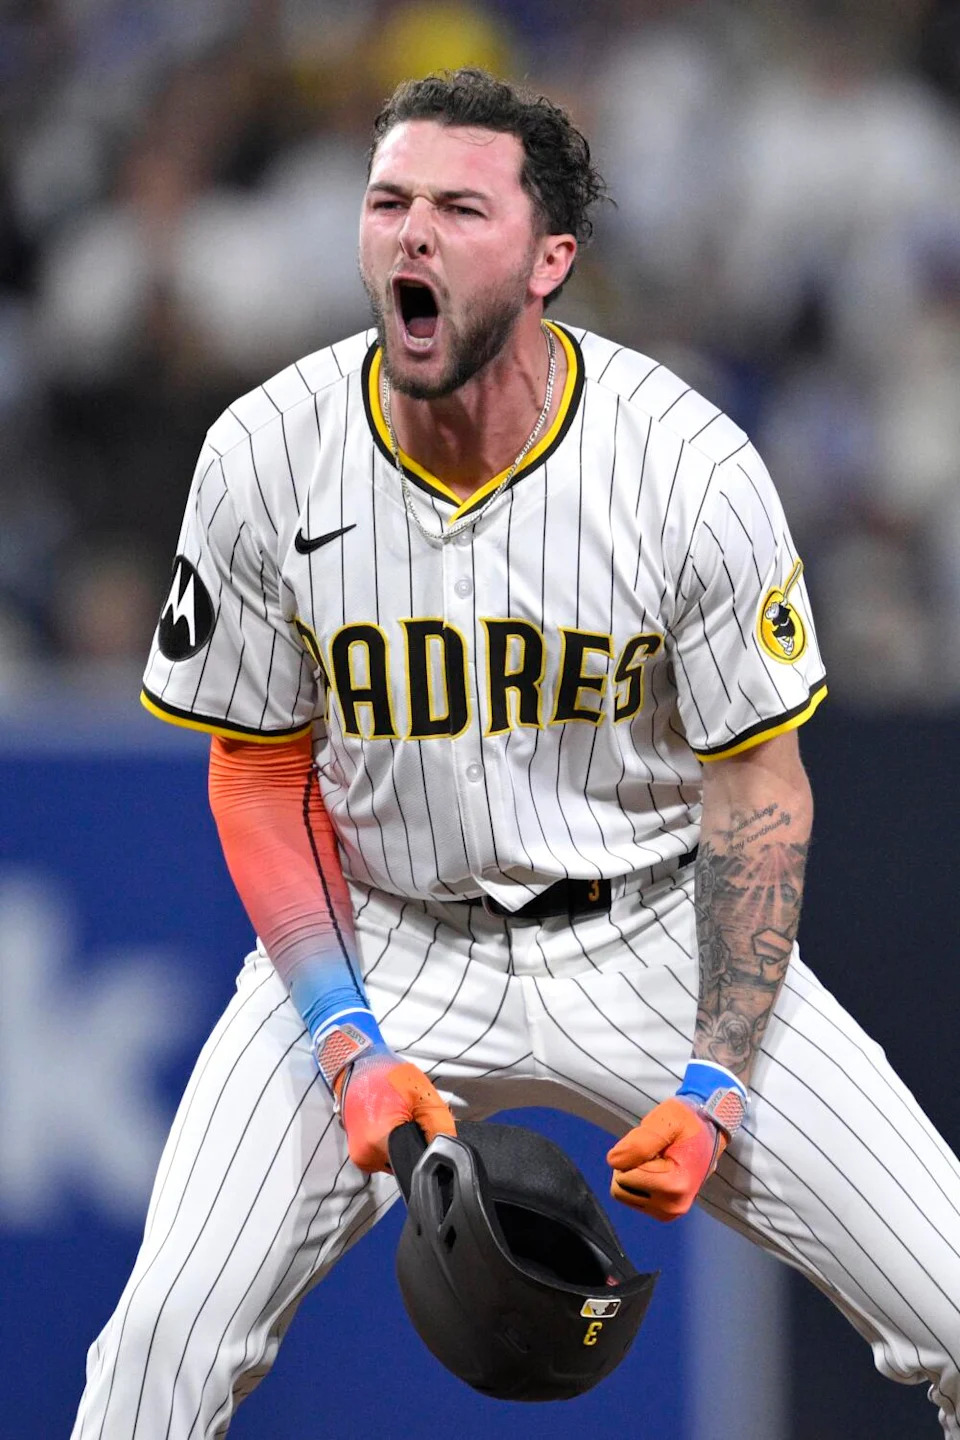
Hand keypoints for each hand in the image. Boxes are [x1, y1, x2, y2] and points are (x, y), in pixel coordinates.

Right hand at [336, 1053, 455, 1172]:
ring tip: (400, 1120)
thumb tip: (449, 1151)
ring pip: (394, 1162)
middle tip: (413, 1122)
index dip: (429, 1154)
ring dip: (402, 1145)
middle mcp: (366, 1155)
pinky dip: (390, 1144)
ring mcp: (360, 1156)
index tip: (428, 1136)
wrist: (357, 1065)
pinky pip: (383, 1156)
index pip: (416, 1167)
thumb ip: (440, 1127)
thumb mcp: (423, 1096)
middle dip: (414, 1147)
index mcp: (380, 1142)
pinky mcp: (358, 1152)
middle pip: (405, 1164)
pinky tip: (390, 1124)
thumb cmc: (387, 1076)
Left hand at [607, 1097, 725, 1221]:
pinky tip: (659, 1170)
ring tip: (658, 1160)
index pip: (624, 1175)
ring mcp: (670, 1212)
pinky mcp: (666, 1213)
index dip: (632, 1155)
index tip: (656, 1146)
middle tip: (655, 1152)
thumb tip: (613, 1161)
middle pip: (620, 1188)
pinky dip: (640, 1182)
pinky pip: (633, 1198)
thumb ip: (638, 1142)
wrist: (711, 1130)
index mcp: (674, 1185)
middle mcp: (672, 1206)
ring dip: (634, 1173)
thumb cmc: (687, 1122)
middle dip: (631, 1166)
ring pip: (624, 1194)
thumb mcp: (665, 1121)